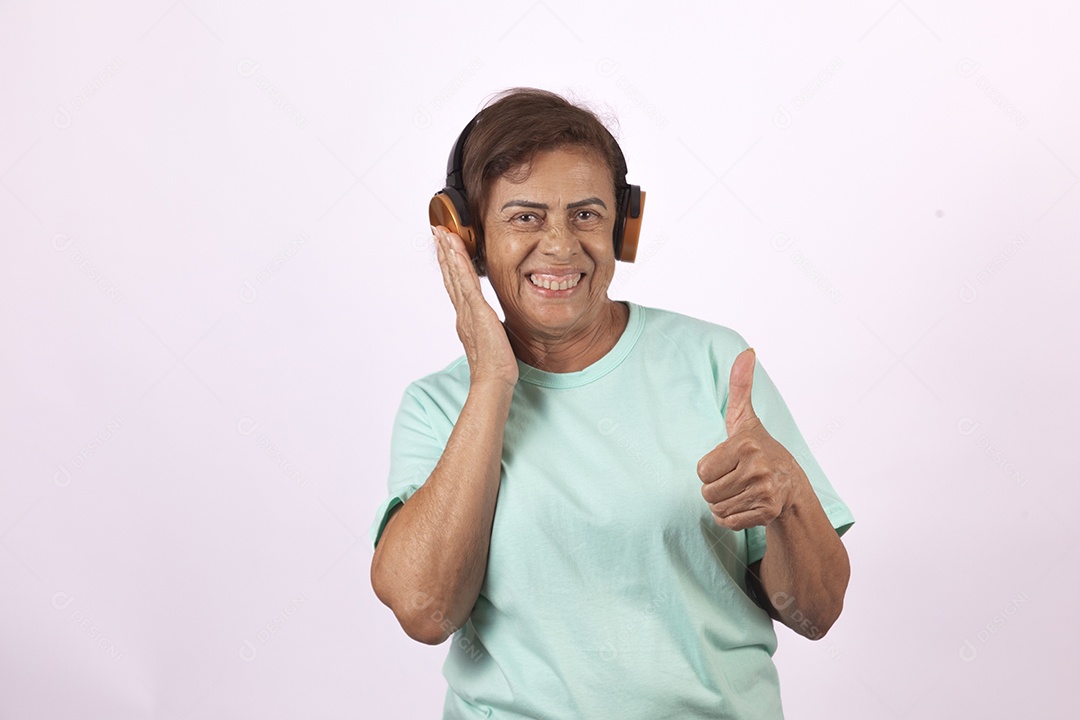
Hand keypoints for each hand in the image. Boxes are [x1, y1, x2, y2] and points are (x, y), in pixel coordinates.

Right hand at [433, 225, 517, 388]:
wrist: (493, 380)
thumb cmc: (496, 365)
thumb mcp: (493, 338)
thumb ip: (488, 326)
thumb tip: (493, 323)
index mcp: (466, 318)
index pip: (456, 285)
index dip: (450, 265)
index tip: (445, 248)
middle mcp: (463, 312)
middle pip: (450, 276)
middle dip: (444, 253)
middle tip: (437, 231)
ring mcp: (467, 311)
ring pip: (455, 275)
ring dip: (448, 252)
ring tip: (442, 232)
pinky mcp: (477, 311)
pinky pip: (465, 282)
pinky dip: (459, 264)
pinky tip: (455, 248)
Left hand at [697, 349, 807, 530]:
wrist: (791, 484)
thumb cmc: (760, 448)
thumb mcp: (745, 418)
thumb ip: (740, 386)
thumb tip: (747, 352)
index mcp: (746, 443)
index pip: (702, 470)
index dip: (710, 468)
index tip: (729, 462)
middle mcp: (757, 467)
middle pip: (707, 491)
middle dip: (715, 487)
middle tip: (735, 478)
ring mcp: (764, 492)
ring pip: (716, 507)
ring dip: (722, 503)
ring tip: (740, 490)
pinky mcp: (767, 512)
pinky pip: (728, 521)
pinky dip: (730, 517)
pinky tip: (745, 504)